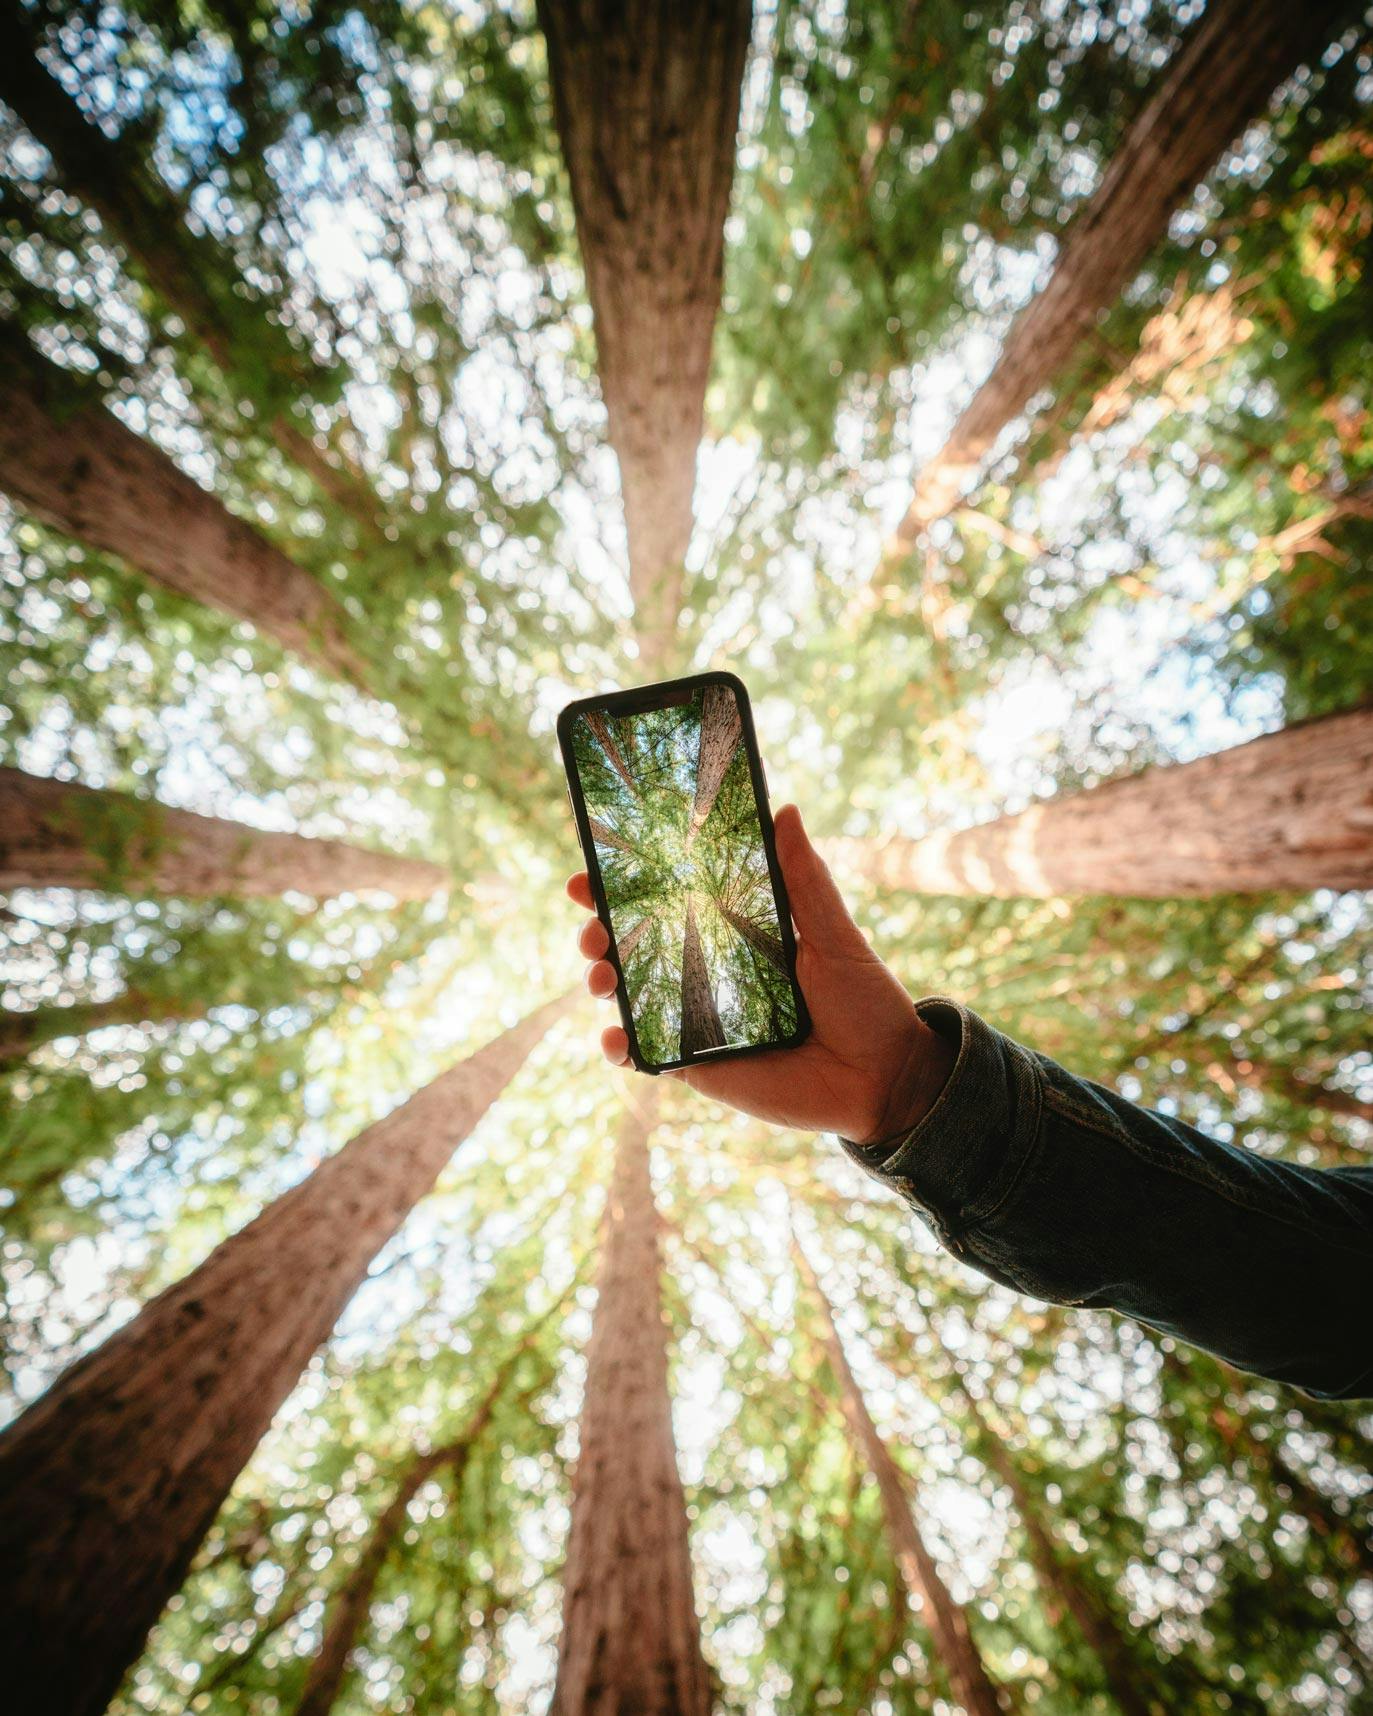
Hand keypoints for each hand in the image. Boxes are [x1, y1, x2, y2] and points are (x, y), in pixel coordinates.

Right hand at [566, 802, 954, 1143]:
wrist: (888, 1079)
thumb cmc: (866, 1001)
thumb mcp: (835, 934)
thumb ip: (805, 879)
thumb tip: (786, 811)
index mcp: (734, 935)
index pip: (667, 903)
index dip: (623, 887)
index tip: (591, 871)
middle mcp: (708, 975)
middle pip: (635, 947)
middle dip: (599, 932)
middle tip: (592, 927)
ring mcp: (699, 1023)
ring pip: (630, 997)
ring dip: (601, 982)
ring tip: (601, 976)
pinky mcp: (701, 1068)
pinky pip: (647, 1057)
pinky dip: (619, 1049)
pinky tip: (614, 1038)